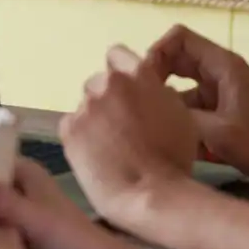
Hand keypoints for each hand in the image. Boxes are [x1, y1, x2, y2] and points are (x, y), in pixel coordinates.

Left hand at [59, 44, 201, 235]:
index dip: (121, 74)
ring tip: (108, 147)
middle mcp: (107, 84)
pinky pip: (71, 126)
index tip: (125, 92)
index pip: (117, 55)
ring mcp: (85, 106)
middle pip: (99, 83)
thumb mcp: (179, 114)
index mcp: (138, 74)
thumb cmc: (174, 157)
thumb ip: (157, 93)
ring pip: (85, 106)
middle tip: (119, 127)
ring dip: (94, 119)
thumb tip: (145, 90)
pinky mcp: (68, 130)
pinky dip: (80, 137)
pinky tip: (95, 156)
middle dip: (107, 99)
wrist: (151, 193)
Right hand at [144, 25, 248, 193]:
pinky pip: (190, 102)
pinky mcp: (220, 109)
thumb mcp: (217, 132)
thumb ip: (181, 114)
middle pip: (176, 58)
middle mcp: (219, 71)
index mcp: (223, 65)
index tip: (143, 81)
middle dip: (155, 75)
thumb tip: (147, 106)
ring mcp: (220, 90)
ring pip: (180, 82)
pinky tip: (167, 135)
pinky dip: (177, 113)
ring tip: (147, 121)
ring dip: (165, 98)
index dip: (156, 53)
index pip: (178, 38)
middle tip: (138, 102)